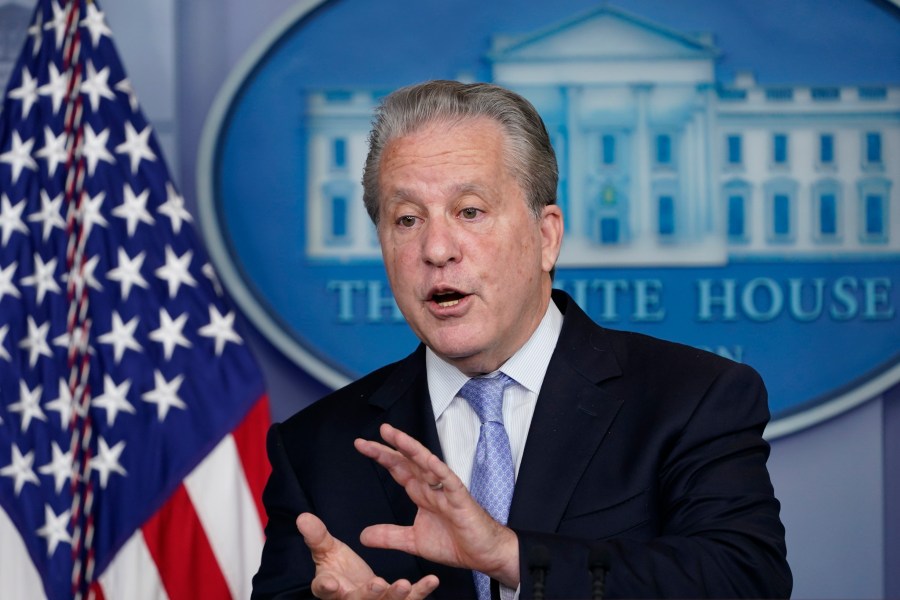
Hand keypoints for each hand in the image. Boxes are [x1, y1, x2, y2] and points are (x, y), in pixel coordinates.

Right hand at [296, 512, 438, 598]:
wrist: (357, 587)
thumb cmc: (340, 569)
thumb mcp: (327, 552)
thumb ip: (317, 537)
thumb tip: (302, 517)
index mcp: (332, 589)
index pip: (325, 590)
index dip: (327, 586)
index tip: (331, 582)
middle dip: (368, 595)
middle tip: (377, 584)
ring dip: (396, 595)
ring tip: (404, 584)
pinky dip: (421, 592)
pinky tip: (432, 580)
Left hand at [354, 423, 520, 586]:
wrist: (482, 555)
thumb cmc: (454, 543)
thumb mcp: (413, 541)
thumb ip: (389, 536)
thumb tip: (363, 536)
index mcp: (421, 493)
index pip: (398, 469)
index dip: (381, 456)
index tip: (362, 445)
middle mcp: (431, 487)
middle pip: (408, 461)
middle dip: (390, 448)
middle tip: (370, 437)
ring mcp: (446, 491)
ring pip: (426, 464)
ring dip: (411, 449)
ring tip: (395, 436)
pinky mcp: (460, 499)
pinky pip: (449, 480)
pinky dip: (438, 469)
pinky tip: (427, 459)